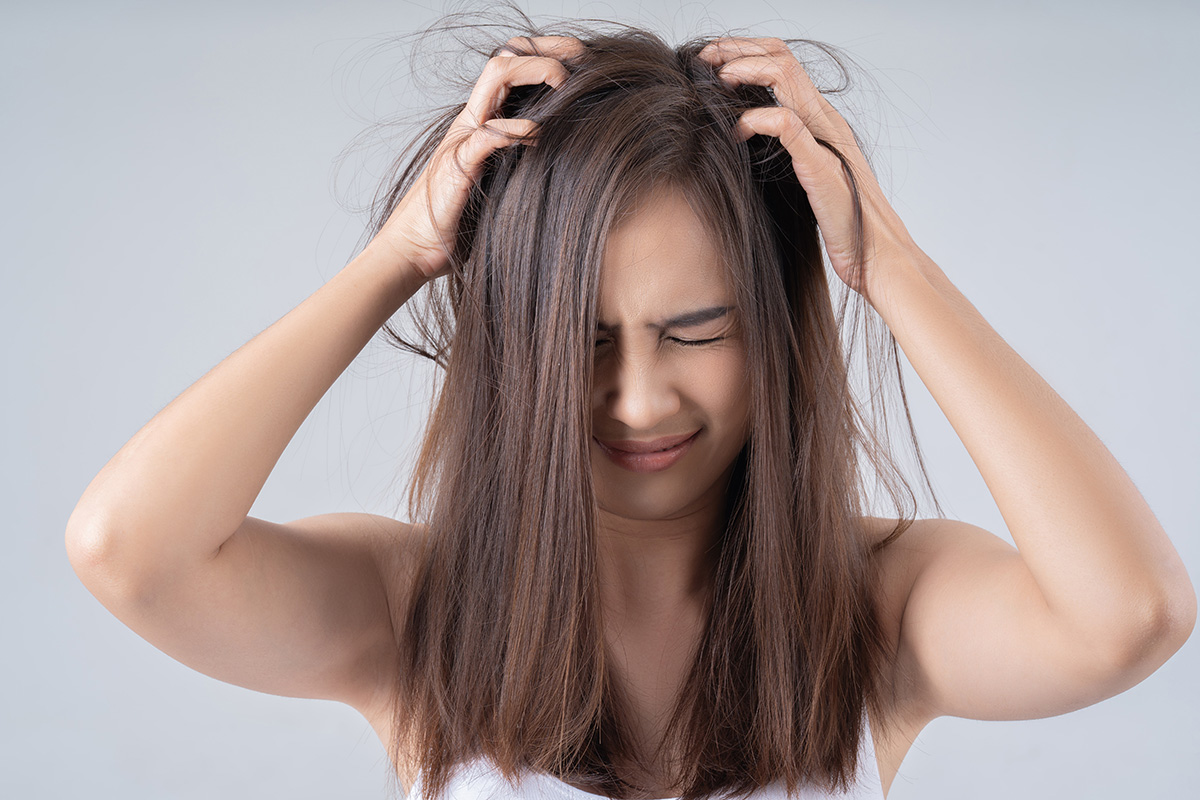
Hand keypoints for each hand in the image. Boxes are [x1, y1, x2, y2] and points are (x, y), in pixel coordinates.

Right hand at [369, 35, 586, 282]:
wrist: (417, 248)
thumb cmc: (459, 222)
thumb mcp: (499, 183)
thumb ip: (519, 162)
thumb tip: (561, 157)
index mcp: (481, 123)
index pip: (509, 68)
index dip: (543, 53)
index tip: (580, 56)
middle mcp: (471, 122)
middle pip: (505, 60)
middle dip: (545, 51)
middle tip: (581, 57)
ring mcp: (463, 138)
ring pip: (495, 78)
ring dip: (533, 72)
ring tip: (563, 83)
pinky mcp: (460, 164)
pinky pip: (488, 133)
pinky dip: (516, 129)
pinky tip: (538, 135)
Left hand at [697, 37, 921, 297]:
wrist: (877, 255)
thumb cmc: (843, 224)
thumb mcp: (807, 177)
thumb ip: (785, 153)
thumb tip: (746, 140)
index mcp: (822, 120)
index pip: (783, 63)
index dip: (746, 52)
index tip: (712, 60)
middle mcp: (826, 120)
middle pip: (781, 58)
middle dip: (738, 49)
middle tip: (705, 57)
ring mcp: (825, 139)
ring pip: (785, 76)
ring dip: (745, 70)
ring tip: (717, 79)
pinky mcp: (820, 165)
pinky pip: (787, 124)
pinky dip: (755, 119)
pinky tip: (735, 130)